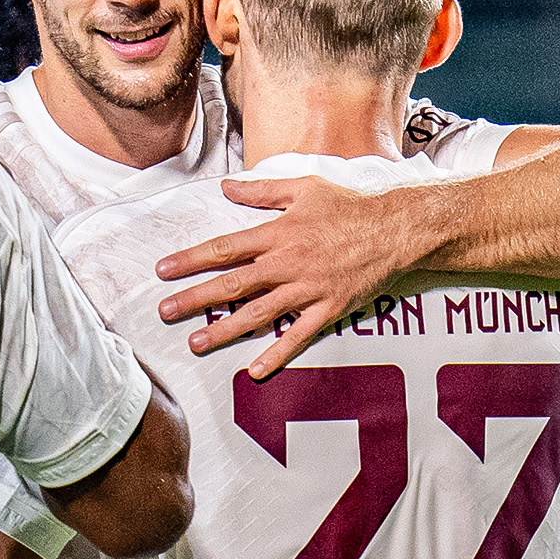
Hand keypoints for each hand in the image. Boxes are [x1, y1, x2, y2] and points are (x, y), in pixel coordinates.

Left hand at [153, 176, 445, 378]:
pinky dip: (277, 354)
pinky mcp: (328, 309)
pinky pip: (298, 336)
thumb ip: (262, 190)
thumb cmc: (349, 206)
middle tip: (165, 312)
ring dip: (224, 330)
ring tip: (196, 342)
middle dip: (195, 299)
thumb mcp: (303, 187)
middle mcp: (288, 264)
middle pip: (232, 285)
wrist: (396, 230)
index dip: (191, 260)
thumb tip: (225, 187)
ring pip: (258, 314)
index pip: (225, 248)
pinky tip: (255, 371)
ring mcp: (308, 290)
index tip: (163, 271)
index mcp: (278, 234)